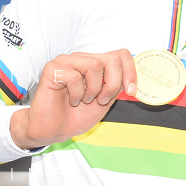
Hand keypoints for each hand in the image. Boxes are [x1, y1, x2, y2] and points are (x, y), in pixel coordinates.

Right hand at [10, 49, 136, 148]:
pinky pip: (74, 76)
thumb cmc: (76, 116)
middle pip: (111, 59)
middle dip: (112, 84)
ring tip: (84, 100)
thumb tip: (133, 77)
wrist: (53, 130)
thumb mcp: (105, 100)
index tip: (130, 91)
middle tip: (101, 100)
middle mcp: (81, 59)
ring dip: (93, 89)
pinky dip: (77, 94)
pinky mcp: (52, 69)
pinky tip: (71, 100)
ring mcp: (66, 62)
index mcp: (94, 64)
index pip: (120, 54)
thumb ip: (117, 86)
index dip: (130, 71)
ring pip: (94, 65)